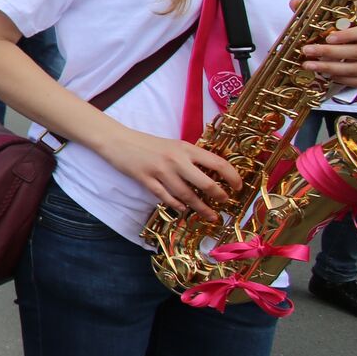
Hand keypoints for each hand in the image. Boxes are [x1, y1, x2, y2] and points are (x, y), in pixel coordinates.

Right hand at [100, 126, 242, 221]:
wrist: (119, 140)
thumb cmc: (148, 144)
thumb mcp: (174, 145)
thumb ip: (191, 158)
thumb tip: (212, 174)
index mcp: (186, 148)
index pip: (217, 163)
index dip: (232, 177)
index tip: (238, 187)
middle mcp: (176, 160)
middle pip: (205, 183)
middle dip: (218, 196)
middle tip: (224, 203)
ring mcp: (160, 171)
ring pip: (186, 195)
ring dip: (200, 207)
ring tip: (210, 215)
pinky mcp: (146, 180)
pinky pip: (166, 197)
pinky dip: (177, 205)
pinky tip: (184, 210)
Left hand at [298, 12, 356, 87]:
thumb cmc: (352, 38)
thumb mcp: (341, 25)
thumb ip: (319, 14)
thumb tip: (295, 2)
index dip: (349, 35)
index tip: (328, 37)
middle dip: (330, 52)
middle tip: (308, 50)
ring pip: (355, 69)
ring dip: (329, 67)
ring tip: (309, 65)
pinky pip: (356, 82)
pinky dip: (339, 78)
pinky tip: (323, 74)